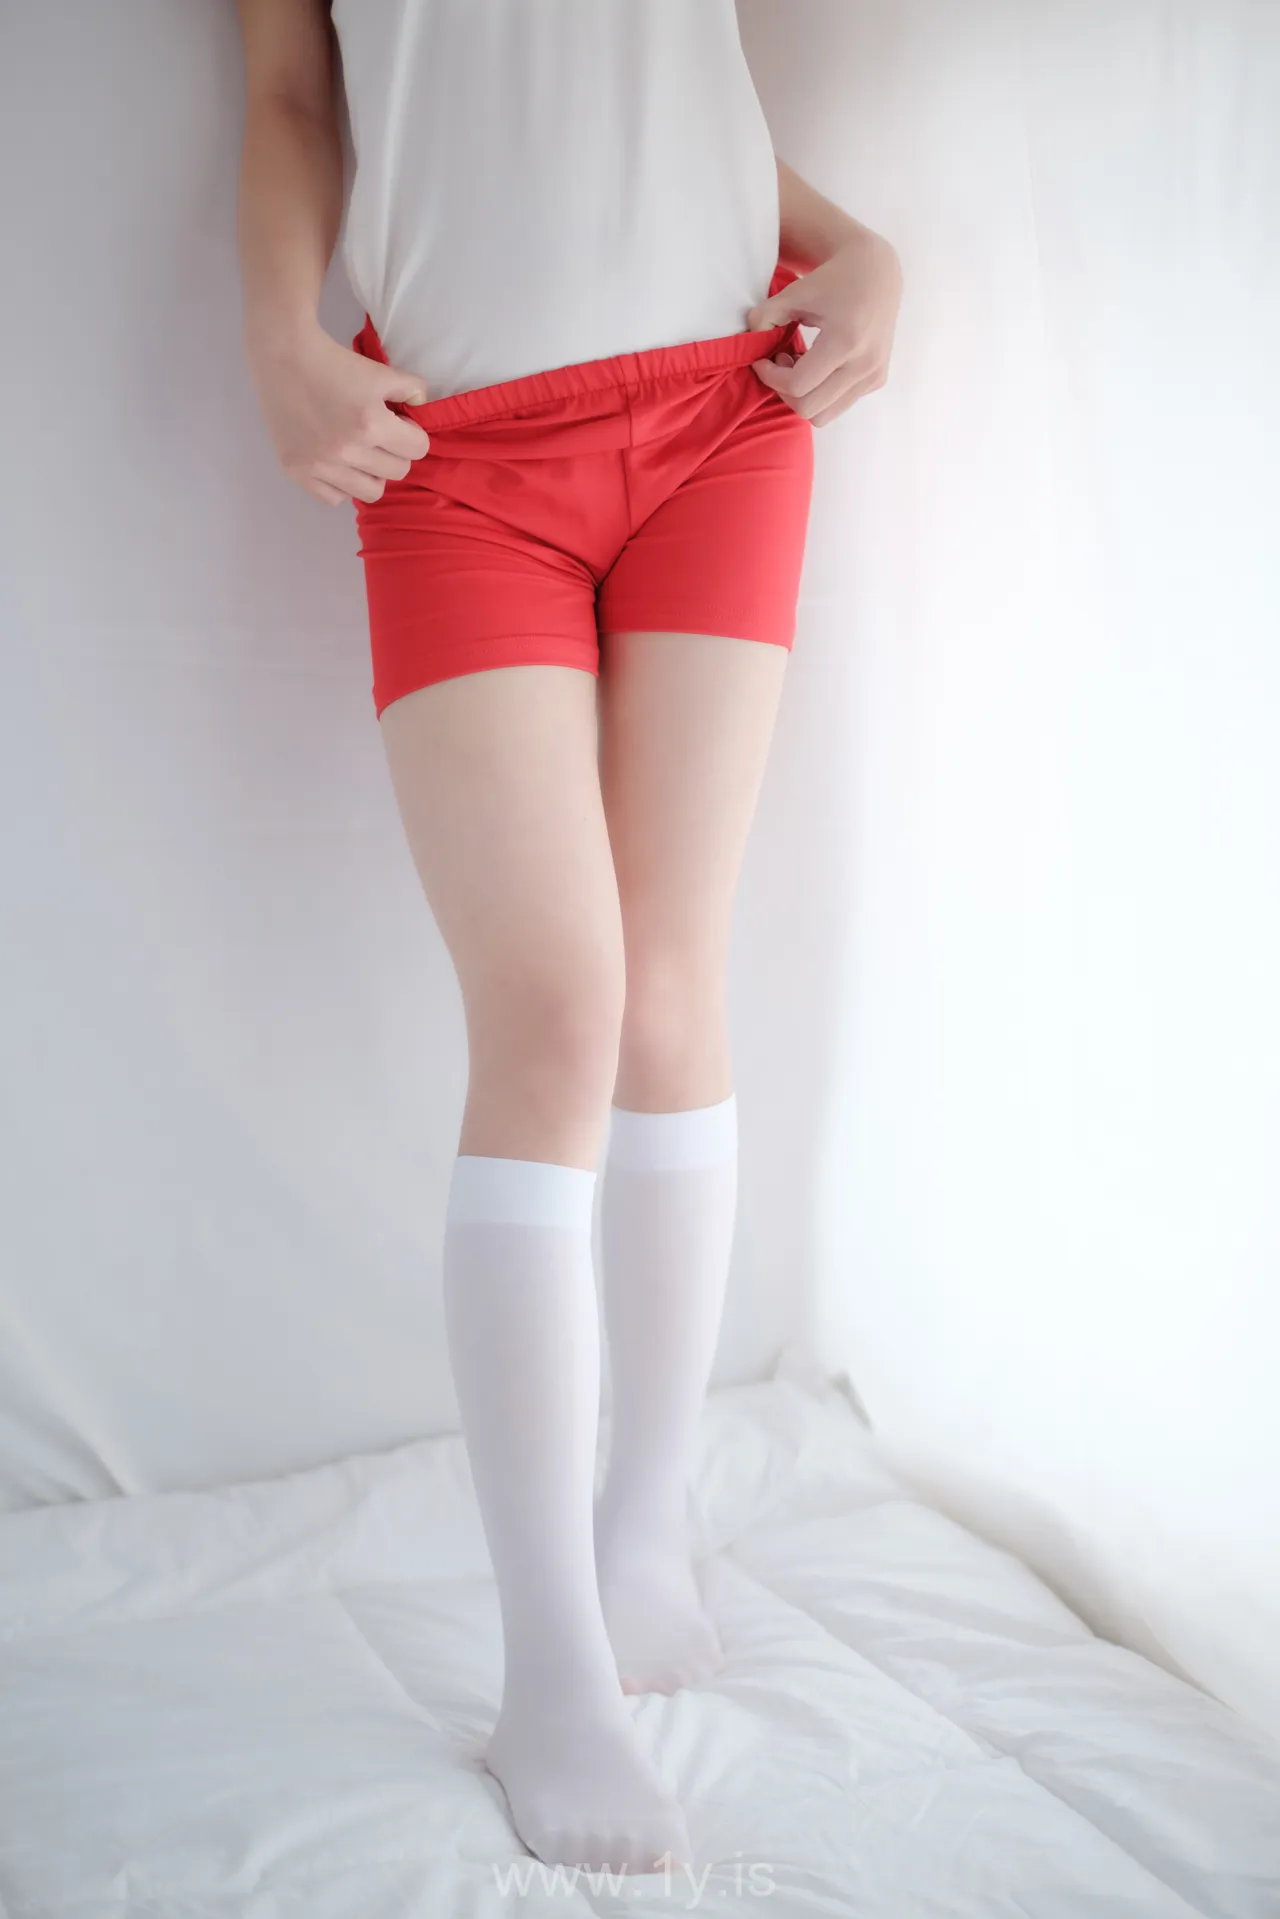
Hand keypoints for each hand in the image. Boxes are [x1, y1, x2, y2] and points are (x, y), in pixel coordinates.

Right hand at [245, 322, 432, 505]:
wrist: (284, 357)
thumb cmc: (334, 362)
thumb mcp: (380, 371)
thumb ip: (412, 390)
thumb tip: (421, 409)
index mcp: (371, 424)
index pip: (418, 449)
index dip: (412, 434)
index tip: (398, 424)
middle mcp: (347, 450)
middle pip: (398, 472)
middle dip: (395, 452)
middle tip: (379, 436)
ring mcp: (320, 465)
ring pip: (370, 492)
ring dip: (372, 474)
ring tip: (361, 454)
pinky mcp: (298, 471)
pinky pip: (335, 498)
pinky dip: (342, 485)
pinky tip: (337, 464)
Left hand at [746, 225, 902, 426]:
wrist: (876, 273)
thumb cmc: (831, 280)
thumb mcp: (793, 292)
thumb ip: (765, 317)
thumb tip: (751, 344)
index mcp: (846, 340)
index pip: (798, 385)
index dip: (770, 377)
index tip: (761, 360)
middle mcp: (865, 364)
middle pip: (809, 409)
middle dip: (784, 391)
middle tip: (780, 363)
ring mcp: (874, 375)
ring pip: (824, 416)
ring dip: (802, 397)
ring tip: (798, 366)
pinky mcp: (877, 380)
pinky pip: (838, 405)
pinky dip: (820, 394)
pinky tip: (817, 366)